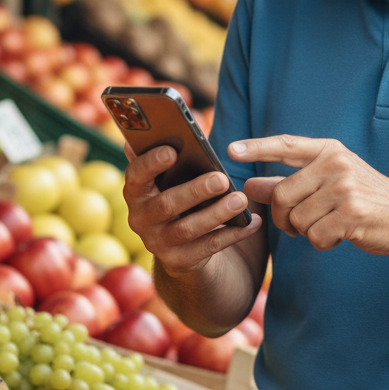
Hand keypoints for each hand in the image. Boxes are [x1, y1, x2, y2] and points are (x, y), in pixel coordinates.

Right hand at [123, 142, 262, 275]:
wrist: (181, 248)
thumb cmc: (182, 198)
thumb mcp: (173, 179)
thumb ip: (171, 157)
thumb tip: (168, 127)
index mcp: (136, 191)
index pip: (136, 175)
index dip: (151, 163)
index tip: (172, 150)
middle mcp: (140, 218)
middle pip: (166, 204)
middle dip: (195, 191)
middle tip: (221, 178)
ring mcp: (157, 242)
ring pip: (188, 229)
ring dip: (217, 213)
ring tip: (241, 200)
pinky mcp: (179, 262)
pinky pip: (208, 248)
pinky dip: (233, 234)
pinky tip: (253, 222)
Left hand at [232, 135, 388, 254]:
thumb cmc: (366, 200)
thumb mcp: (329, 183)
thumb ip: (289, 183)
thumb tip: (249, 185)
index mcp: (330, 151)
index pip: (286, 145)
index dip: (256, 147)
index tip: (230, 150)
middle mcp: (336, 164)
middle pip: (281, 195)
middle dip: (282, 218)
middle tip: (295, 226)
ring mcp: (344, 187)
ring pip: (296, 219)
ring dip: (306, 232)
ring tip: (329, 226)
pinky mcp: (351, 213)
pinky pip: (314, 236)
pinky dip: (322, 243)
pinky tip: (340, 236)